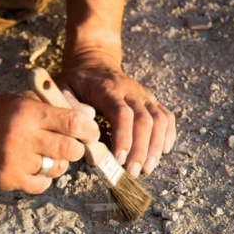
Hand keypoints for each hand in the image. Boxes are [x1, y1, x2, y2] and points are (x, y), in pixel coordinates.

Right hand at [0, 93, 99, 193]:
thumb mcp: (15, 101)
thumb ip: (48, 107)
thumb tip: (86, 118)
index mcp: (27, 113)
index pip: (73, 123)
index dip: (89, 130)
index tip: (91, 133)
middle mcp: (24, 137)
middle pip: (71, 149)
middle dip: (76, 149)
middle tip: (71, 147)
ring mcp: (16, 161)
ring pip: (58, 169)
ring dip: (58, 164)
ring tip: (46, 156)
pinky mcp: (8, 179)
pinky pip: (42, 185)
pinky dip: (43, 179)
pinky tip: (33, 169)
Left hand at [61, 52, 175, 175]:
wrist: (94, 61)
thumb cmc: (77, 82)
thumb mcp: (65, 88)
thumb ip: (71, 106)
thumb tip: (85, 125)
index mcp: (108, 90)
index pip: (122, 114)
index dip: (123, 138)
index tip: (119, 160)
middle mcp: (131, 91)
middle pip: (144, 120)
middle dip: (141, 149)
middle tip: (133, 172)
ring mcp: (144, 95)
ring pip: (159, 119)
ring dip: (156, 146)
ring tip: (147, 168)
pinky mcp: (151, 100)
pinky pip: (167, 116)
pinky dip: (169, 134)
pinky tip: (164, 152)